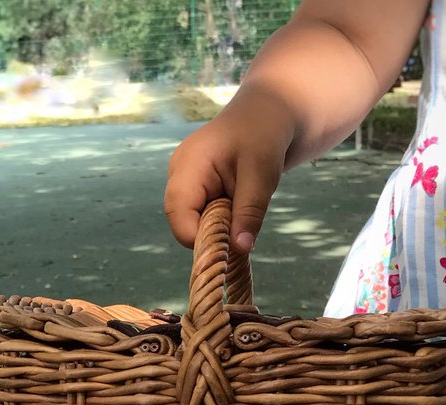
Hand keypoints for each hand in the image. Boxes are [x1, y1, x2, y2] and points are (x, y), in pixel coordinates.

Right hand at [164, 89, 295, 252]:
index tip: (231, 246)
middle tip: (241, 228)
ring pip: (192, 222)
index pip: (178, 215)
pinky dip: (219, 220)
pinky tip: (236, 206)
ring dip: (217, 227)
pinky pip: (200, 216)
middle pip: (182, 222)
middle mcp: (177, 174)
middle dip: (210, 233)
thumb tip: (240, 249)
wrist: (268, 114)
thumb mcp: (263, 175)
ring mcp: (183, 181)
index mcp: (188, 165)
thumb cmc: (264, 136)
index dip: (199, 237)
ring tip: (241, 211)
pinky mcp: (193, 188)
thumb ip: (249, 212)